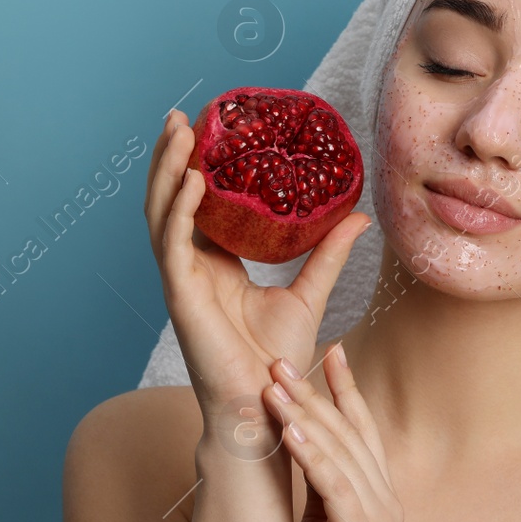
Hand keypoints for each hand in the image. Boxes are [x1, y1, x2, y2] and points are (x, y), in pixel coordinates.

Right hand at [145, 109, 372, 426]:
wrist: (268, 407)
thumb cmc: (279, 360)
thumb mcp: (310, 293)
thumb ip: (326, 253)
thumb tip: (358, 215)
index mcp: (215, 265)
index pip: (198, 204)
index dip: (197, 165)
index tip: (210, 126)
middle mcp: (192, 268)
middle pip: (171, 200)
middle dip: (171, 156)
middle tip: (182, 114)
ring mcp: (181, 282)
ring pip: (162, 214)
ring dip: (166, 170)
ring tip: (180, 131)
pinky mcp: (181, 297)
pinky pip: (173, 244)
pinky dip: (179, 209)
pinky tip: (191, 179)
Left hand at [262, 345, 401, 521]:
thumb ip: (318, 492)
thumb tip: (291, 448)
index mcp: (377, 498)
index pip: (363, 430)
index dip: (346, 389)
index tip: (328, 351)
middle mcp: (386, 503)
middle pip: (352, 432)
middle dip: (315, 392)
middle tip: (280, 358)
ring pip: (342, 453)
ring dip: (305, 414)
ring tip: (273, 384)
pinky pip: (335, 487)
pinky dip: (312, 455)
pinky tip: (289, 430)